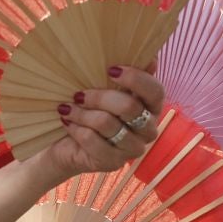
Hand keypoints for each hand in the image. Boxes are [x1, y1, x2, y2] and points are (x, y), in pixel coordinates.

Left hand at [35, 64, 168, 181]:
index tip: (111, 69)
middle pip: (129, 107)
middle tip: (78, 94)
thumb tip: (150, 58)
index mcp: (151, 107)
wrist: (67, 144)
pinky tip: (68, 123)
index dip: (136, 79)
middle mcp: (148, 130)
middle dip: (100, 97)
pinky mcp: (113, 163)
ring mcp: (132, 149)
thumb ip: (125, 74)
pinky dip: (77, 129)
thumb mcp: (104, 88)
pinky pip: (94, 141)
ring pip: (108, 124)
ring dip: (83, 113)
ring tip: (66, 108)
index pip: (156, 92)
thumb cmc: (90, 109)